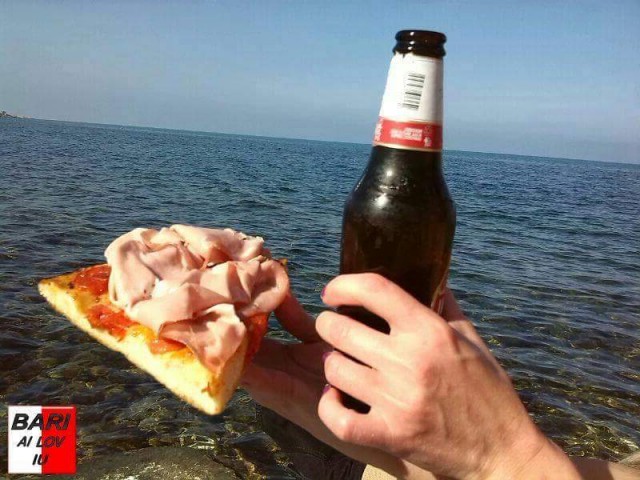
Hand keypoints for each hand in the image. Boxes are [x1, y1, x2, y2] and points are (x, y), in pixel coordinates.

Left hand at [316, 274, 579, 479]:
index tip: (333, 291)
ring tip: (341, 362)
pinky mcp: (390, 435)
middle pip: (340, 329)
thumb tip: (428, 275)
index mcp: (430, 332)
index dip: (344, 284)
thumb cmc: (487, 390)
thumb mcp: (472, 339)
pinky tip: (335, 397)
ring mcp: (397, 400)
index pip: (374, 290)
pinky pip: (337, 417)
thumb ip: (444, 305)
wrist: (502, 450)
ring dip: (332, 362)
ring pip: (334, 369)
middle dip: (328, 324)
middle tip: (333, 327)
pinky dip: (329, 406)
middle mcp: (410, 362)